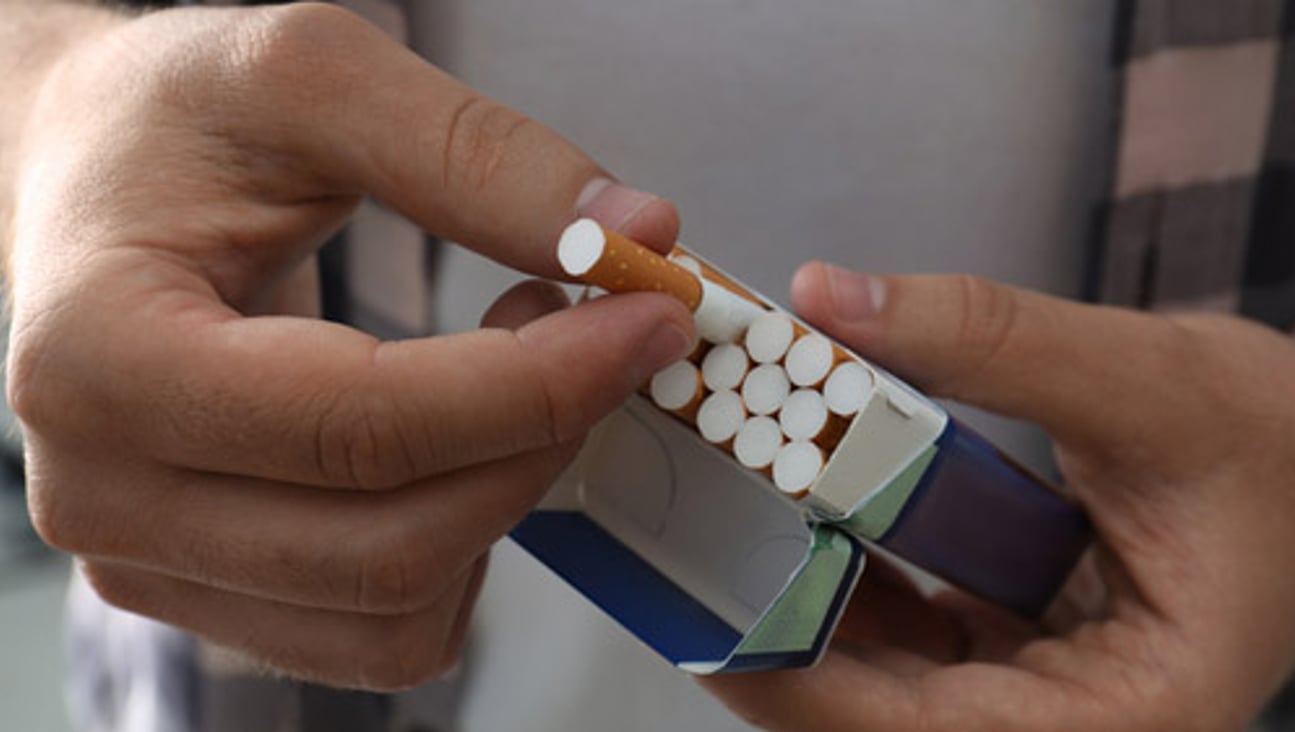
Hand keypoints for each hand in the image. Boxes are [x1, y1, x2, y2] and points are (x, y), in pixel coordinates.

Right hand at [5, 3, 692, 689]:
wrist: (85, 180)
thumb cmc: (173, 123)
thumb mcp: (309, 76)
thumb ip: (473, 152)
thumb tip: (637, 235)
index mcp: (102, 359)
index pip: (361, 427)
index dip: (539, 384)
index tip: (652, 316)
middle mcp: (104, 493)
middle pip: (389, 545)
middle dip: (541, 442)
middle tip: (601, 327)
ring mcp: (153, 561)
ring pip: (397, 608)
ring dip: (506, 493)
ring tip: (518, 364)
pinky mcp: (213, 589)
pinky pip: (384, 631)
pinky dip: (465, 547)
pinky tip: (467, 442)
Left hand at [703, 265, 1294, 729]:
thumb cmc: (1278, 442)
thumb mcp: (1147, 379)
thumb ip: (990, 338)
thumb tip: (827, 296)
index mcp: (1130, 712)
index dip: (810, 695)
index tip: (713, 633)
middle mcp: (1075, 721)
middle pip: (891, 716)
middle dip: (786, 642)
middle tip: (689, 562)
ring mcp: (1038, 687)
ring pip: (889, 677)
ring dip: (803, 603)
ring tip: (719, 527)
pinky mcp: (1013, 643)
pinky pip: (908, 632)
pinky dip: (847, 576)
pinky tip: (793, 512)